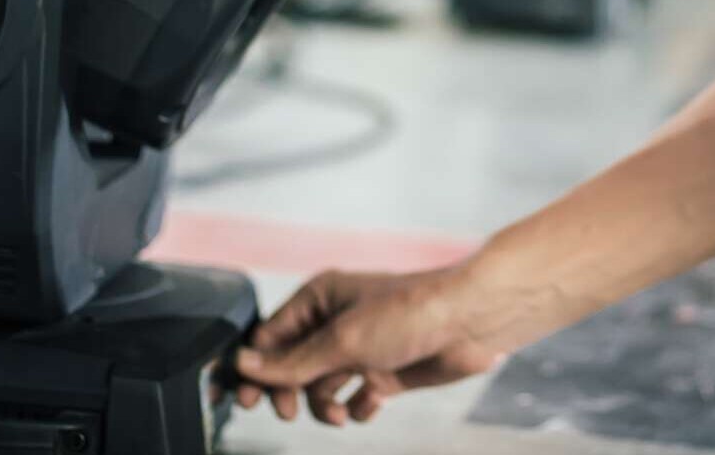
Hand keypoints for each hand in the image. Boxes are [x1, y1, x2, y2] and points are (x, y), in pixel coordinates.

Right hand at [226, 266, 505, 425]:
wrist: (471, 322)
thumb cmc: (411, 312)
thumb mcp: (342, 340)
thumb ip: (292, 361)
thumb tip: (243, 365)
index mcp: (319, 300)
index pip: (270, 338)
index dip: (257, 370)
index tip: (248, 400)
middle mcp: (336, 323)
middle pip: (292, 367)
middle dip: (290, 391)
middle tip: (290, 410)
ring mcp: (361, 348)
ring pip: (321, 387)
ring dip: (323, 405)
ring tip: (337, 414)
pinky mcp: (385, 371)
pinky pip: (355, 398)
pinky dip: (357, 408)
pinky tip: (369, 404)